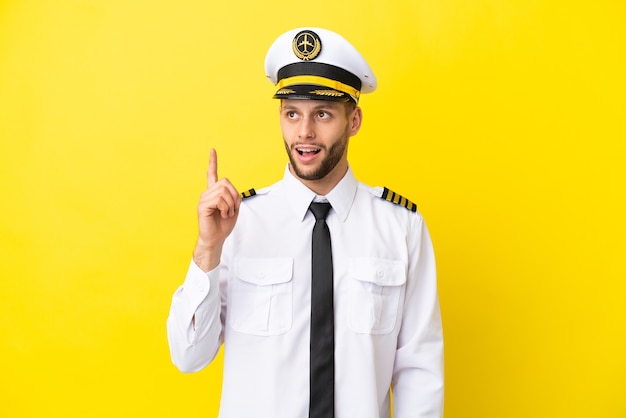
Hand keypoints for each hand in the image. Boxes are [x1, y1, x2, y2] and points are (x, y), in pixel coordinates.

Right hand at [193, 148, 240, 271]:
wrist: (216, 239)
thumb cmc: (223, 225)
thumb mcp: (234, 208)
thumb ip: (234, 196)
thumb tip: (230, 191)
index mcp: (214, 193)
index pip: (212, 174)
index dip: (213, 162)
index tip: (212, 150)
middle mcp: (207, 193)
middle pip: (225, 182)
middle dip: (234, 196)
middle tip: (231, 209)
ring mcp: (204, 198)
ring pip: (224, 191)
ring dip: (230, 204)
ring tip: (226, 213)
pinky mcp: (202, 205)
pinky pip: (219, 199)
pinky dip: (225, 208)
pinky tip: (221, 214)